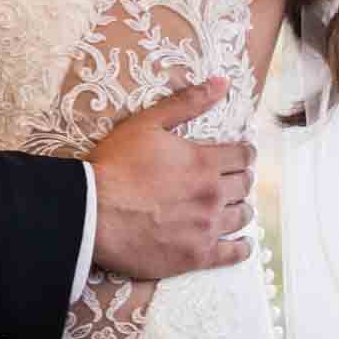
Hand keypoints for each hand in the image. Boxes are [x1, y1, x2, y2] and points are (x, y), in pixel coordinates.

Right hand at [88, 77, 257, 280]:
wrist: (93, 212)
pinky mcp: (197, 256)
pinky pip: (233, 254)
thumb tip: (222, 83)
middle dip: (242, 178)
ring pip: (242, 216)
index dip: (243, 153)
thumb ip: (187, 103)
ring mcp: (207, 227)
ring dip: (241, 208)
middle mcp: (212, 195)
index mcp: (204, 162)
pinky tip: (241, 243)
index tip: (241, 155)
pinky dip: (241, 247)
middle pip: (245, 185)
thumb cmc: (115, 165)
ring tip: (233, 206)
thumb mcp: (147, 123)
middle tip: (233, 178)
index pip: (242, 155)